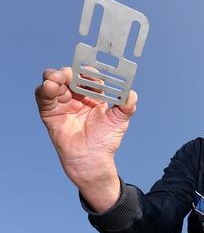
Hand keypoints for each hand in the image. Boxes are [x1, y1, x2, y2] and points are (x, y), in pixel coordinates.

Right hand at [35, 67, 137, 211]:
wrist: (91, 159)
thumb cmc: (105, 141)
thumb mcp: (120, 121)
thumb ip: (127, 106)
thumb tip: (132, 93)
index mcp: (94, 95)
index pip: (89, 77)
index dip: (89, 73)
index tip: (91, 73)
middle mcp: (77, 96)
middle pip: (69, 76)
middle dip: (69, 72)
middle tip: (70, 74)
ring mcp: (63, 102)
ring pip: (54, 82)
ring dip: (54, 77)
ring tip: (58, 79)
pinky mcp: (49, 111)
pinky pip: (43, 96)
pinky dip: (45, 89)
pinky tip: (50, 87)